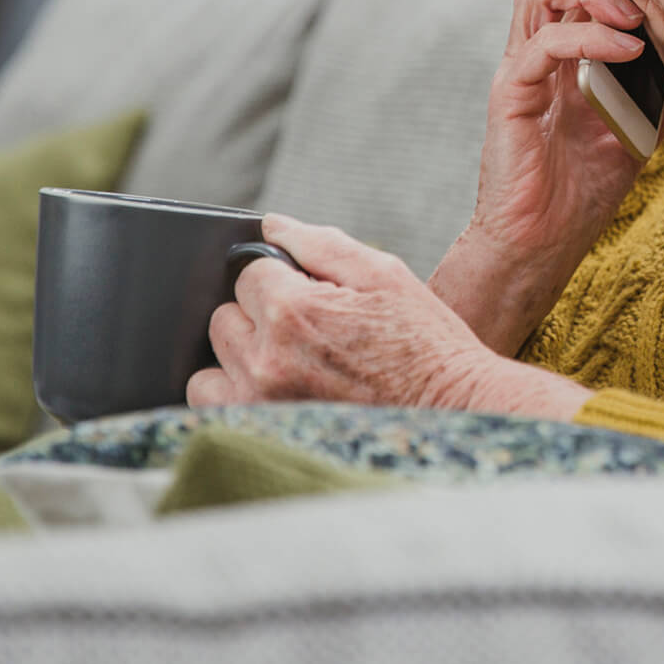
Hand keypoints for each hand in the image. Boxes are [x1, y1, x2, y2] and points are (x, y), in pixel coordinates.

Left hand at [186, 214, 593, 420]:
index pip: (247, 273)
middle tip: (308, 330)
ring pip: (210, 367)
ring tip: (286, 365)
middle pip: (223, 318)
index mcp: (293, 311)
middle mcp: (266, 361)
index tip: (311, 295)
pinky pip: (213, 409)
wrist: (454, 413)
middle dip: (257, 316)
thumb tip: (271, 225)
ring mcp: (260, 405)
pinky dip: (234, 398)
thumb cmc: (425, 343)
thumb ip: (319, 243)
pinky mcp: (262, 438)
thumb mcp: (383, 274)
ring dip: (238, 360)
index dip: (280, 278)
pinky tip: (275, 393)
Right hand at [435, 0, 663, 354]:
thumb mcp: (646, 117)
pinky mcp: (512, 95)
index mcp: (563, 42)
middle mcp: (535, 44)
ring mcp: (521, 66)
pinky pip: (542, 42)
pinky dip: (590, 35)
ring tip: (636, 14)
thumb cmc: (589, 182)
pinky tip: (629, 51)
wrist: (545, 243)